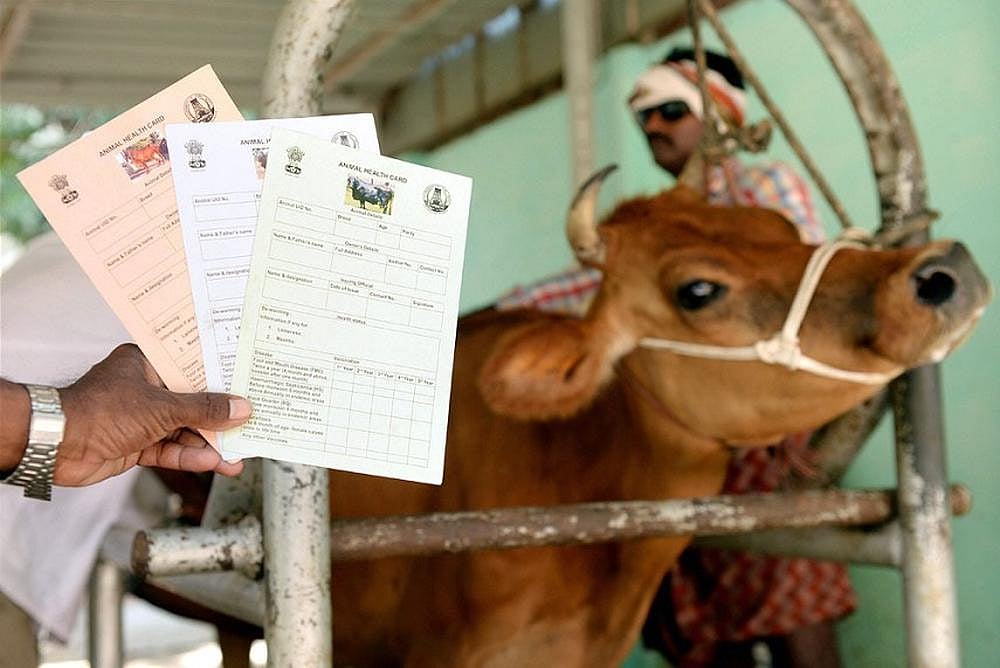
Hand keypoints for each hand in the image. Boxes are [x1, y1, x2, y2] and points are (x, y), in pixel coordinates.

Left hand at [52, 344, 251, 485]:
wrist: (55, 445)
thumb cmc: (100, 411)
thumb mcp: (163, 407)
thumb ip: (205, 409)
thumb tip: (240, 408)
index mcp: (147, 363)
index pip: (193, 368)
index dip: (222, 379)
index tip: (248, 387)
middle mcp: (145, 387)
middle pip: (193, 402)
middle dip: (220, 419)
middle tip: (249, 426)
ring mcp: (141, 418)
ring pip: (184, 430)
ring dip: (208, 444)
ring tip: (237, 455)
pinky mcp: (136, 443)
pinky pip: (170, 449)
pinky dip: (190, 456)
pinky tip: (212, 462)